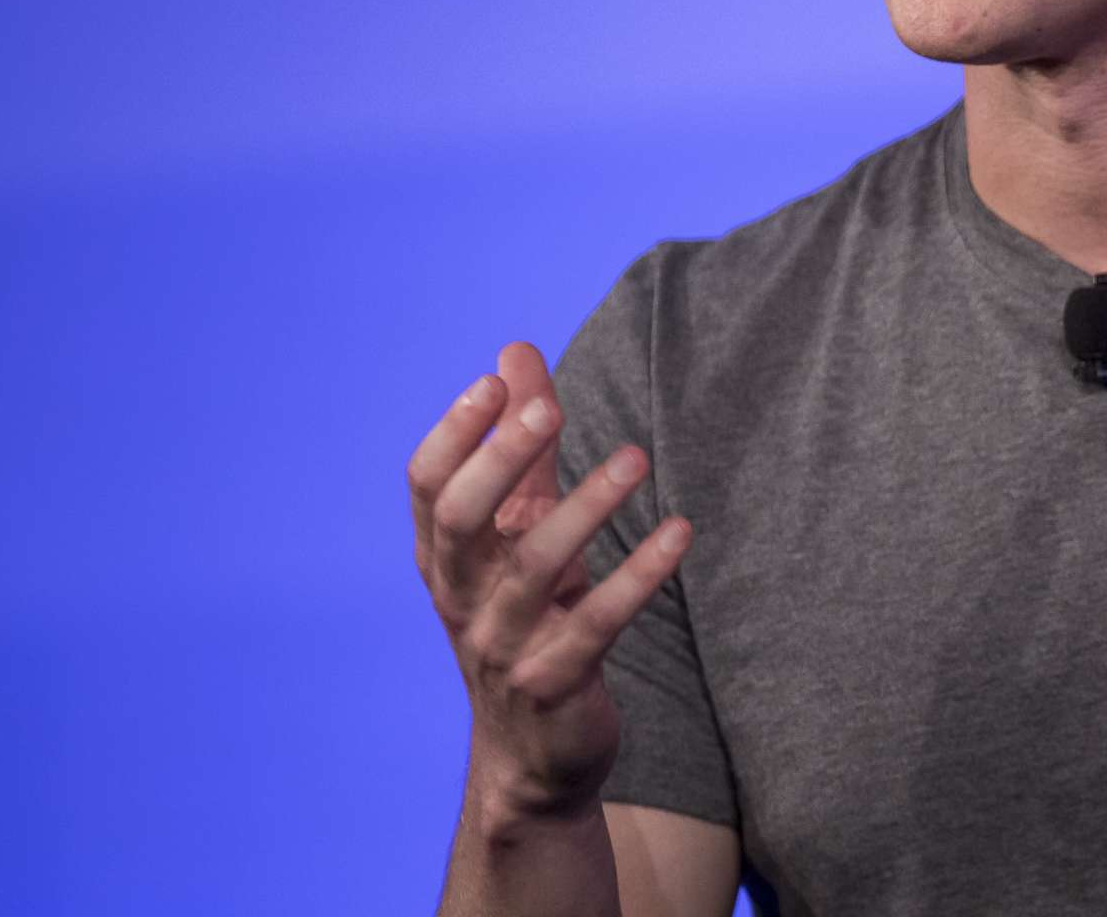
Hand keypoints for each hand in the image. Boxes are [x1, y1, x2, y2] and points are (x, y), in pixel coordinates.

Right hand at [407, 340, 691, 818]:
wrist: (533, 754)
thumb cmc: (526, 616)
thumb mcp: (517, 530)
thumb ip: (521, 445)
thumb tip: (514, 352)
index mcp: (446, 558)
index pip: (427, 488)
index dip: (455, 435)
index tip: (492, 382)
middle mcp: (462, 599)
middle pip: (461, 522)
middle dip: (499, 461)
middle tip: (550, 409)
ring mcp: (503, 646)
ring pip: (534, 568)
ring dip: (586, 508)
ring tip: (636, 458)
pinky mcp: (554, 684)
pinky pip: (595, 624)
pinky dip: (638, 576)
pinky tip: (679, 532)